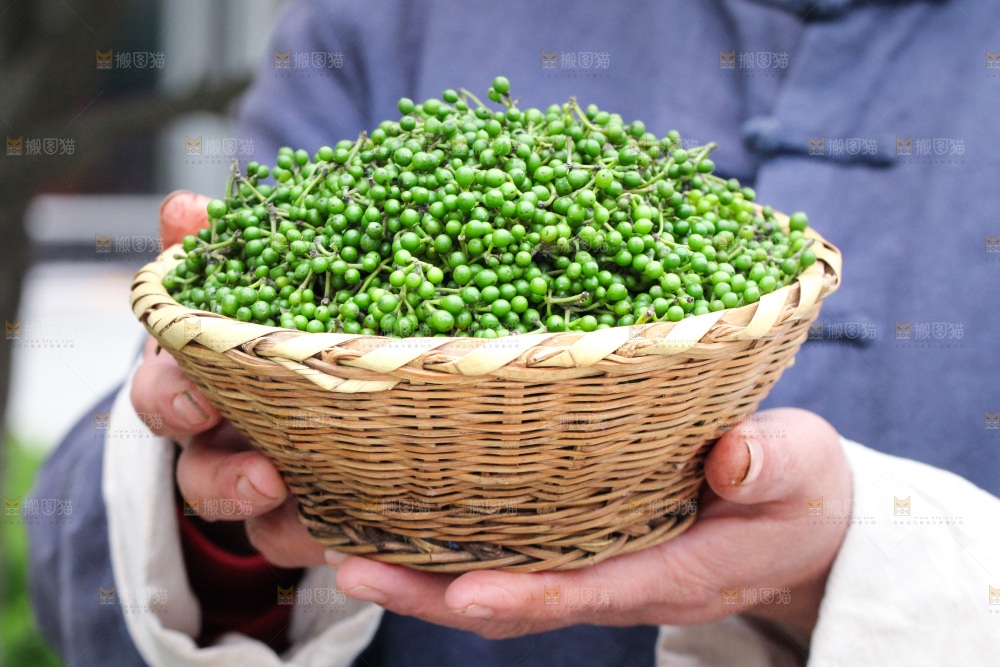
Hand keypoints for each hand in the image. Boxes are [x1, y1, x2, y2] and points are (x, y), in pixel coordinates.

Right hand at [131, 191, 326, 566]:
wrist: (308, 385)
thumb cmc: (266, 328)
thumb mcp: (242, 287)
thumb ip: (217, 253)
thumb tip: (186, 206)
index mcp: (197, 385)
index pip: (161, 397)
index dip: (171, 399)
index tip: (196, 393)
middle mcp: (222, 445)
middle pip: (201, 476)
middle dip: (228, 478)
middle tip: (267, 475)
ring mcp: (266, 488)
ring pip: (258, 524)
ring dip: (286, 524)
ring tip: (324, 522)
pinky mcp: (312, 520)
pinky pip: (314, 544)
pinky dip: (333, 541)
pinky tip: (365, 537)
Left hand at [329, 408, 850, 640]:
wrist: (802, 525)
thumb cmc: (804, 493)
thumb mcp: (804, 469)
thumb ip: (774, 465)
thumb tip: (732, 455)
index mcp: (675, 568)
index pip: (591, 590)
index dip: (527, 593)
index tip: (461, 590)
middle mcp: (622, 578)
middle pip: (517, 601)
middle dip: (434, 594)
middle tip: (351, 570)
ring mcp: (599, 567)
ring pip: (502, 583)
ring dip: (425, 577)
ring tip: (346, 553)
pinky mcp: (587, 545)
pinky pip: (512, 557)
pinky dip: (453, 551)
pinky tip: (402, 525)